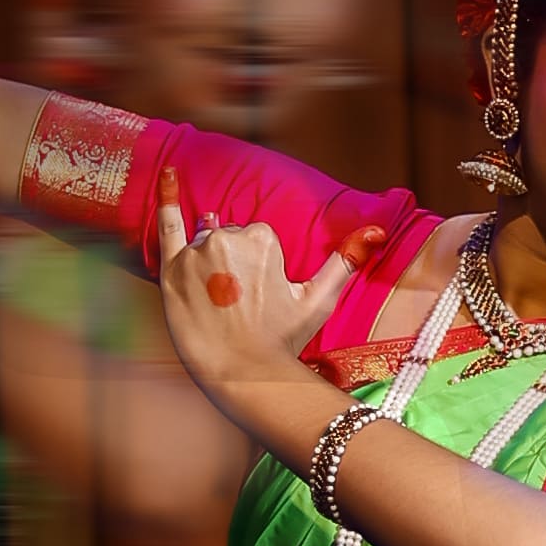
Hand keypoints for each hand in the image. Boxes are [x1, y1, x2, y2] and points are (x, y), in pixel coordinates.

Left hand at [151, 197, 373, 435]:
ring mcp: (196, 253)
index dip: (261, 270)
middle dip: (234, 266)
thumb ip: (346, 260)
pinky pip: (168, 225)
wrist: (243, 372)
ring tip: (218, 301)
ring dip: (209, 264)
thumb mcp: (319, 298)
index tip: (261, 297)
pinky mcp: (172, 269)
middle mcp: (227, 238)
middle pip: (230, 238)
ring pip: (204, 243)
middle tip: (240, 305)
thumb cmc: (283, 338)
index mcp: (262, 237)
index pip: (257, 239)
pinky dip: (167, 196)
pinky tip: (170, 172)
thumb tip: (377, 230)